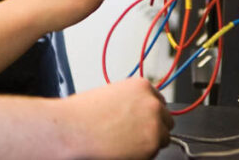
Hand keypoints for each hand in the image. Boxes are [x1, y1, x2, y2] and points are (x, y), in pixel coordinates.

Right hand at [60, 78, 174, 157]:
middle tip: (134, 133)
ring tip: (127, 142)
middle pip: (165, 118)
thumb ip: (130, 100)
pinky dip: (144, 153)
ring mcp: (154, 123)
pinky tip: (125, 148)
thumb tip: (136, 111)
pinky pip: (155, 152)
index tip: (142, 119)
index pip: (159, 101)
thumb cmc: (83, 113)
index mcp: (141, 86)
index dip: (149, 113)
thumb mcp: (110, 94)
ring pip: (164, 137)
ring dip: (150, 140)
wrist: (73, 129)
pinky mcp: (152, 144)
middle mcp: (152, 103)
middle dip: (153, 126)